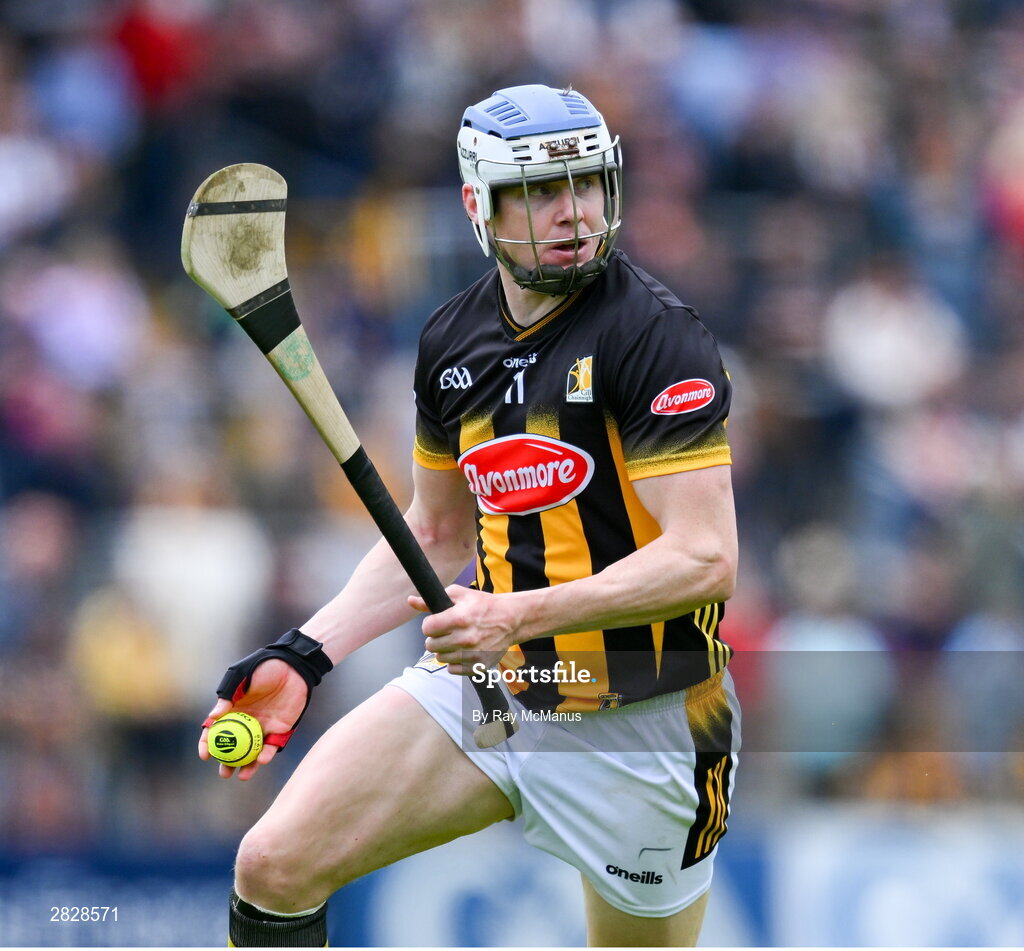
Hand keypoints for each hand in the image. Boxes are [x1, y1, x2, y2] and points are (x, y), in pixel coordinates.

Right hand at [198, 659, 308, 780]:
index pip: (215, 731)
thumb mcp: (241, 678)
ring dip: (248, 765)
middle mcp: (246, 722)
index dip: (207, 744)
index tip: (205, 756)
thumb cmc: (264, 668)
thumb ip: (227, 696)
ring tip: (242, 776)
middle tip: (224, 773)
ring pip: (253, 752)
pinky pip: (272, 745)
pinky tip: (262, 759)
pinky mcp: (280, 729)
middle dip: (228, 763)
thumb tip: (213, 717)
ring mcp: (263, 727)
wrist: (292, 666)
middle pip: (234, 747)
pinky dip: (267, 754)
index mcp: (232, 710)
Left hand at [409, 585, 521, 674]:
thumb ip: (433, 600)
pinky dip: (455, 662)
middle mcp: (465, 638)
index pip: (427, 628)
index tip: (437, 622)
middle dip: (436, 638)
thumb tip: (410, 601)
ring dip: (444, 650)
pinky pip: (452, 669)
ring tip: (456, 641)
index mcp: (459, 618)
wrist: (511, 620)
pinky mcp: (479, 665)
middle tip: (446, 632)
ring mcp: (472, 654)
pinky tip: (462, 651)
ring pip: (440, 658)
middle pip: (430, 645)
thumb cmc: (484, 605)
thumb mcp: (460, 595)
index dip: (430, 624)